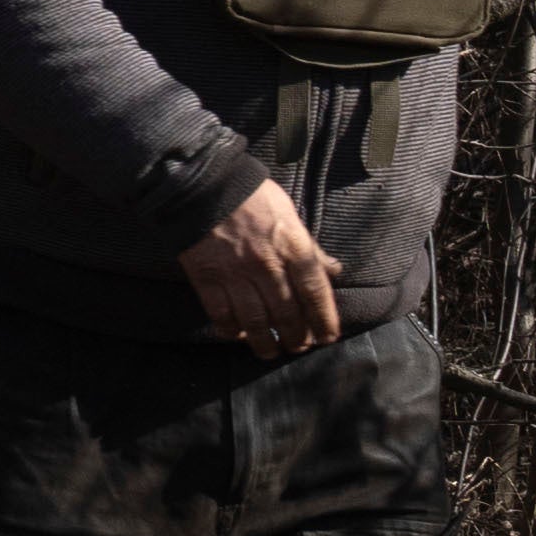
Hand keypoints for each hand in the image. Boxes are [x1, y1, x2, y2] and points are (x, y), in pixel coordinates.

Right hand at [181, 175, 347, 353]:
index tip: (328, 336)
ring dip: (266, 342)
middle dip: (297, 336)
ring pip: (255, 321)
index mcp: (292, 246)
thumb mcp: (289, 214)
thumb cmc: (250, 196)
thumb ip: (309, 246)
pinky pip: (221, 314)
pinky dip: (230, 330)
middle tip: (299, 347)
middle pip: (288, 313)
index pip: (315, 291)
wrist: (203, 184)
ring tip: (271, 352)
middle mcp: (267, 264)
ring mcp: (235, 273)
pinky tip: (237, 335)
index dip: (324, 319)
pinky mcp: (207, 278)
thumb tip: (332, 270)